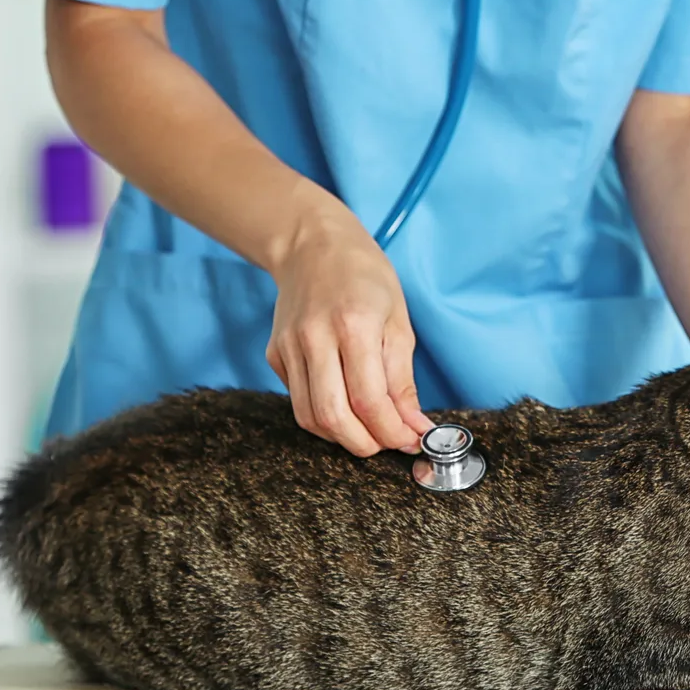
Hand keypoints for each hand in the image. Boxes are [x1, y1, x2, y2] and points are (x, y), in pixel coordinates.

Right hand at [265, 204, 432, 456]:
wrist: (314, 245)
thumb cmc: (365, 276)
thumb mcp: (398, 319)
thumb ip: (402, 378)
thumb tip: (415, 427)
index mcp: (353, 324)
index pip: (369, 399)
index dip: (392, 431)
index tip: (411, 440)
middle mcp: (315, 337)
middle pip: (334, 416)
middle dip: (365, 444)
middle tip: (389, 442)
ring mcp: (289, 346)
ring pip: (310, 417)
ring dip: (342, 437)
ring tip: (369, 431)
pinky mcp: (274, 354)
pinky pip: (298, 400)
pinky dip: (322, 415)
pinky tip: (344, 405)